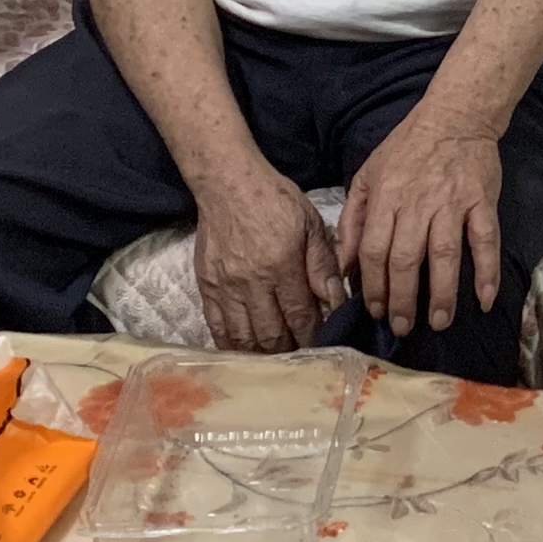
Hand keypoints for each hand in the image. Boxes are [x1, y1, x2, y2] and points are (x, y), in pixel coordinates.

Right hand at [193, 163, 343, 353]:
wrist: (227, 183)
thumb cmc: (274, 199)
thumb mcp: (309, 223)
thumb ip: (322, 264)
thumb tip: (336, 300)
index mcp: (282, 265)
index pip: (300, 316)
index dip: (312, 337)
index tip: (322, 348)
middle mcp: (252, 281)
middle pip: (272, 334)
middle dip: (289, 351)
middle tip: (301, 358)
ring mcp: (226, 286)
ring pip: (244, 337)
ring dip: (262, 354)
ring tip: (277, 358)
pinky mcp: (207, 286)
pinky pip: (217, 326)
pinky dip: (232, 345)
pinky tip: (245, 352)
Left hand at [345, 106, 505, 343]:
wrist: (454, 117)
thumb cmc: (407, 148)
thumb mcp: (367, 175)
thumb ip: (352, 220)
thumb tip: (344, 266)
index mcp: (385, 197)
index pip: (373, 251)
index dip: (373, 285)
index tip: (376, 310)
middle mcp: (417, 204)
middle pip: (406, 260)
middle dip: (403, 299)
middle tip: (403, 327)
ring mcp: (452, 204)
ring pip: (444, 256)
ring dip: (442, 294)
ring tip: (439, 322)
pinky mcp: (482, 203)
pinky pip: (485, 241)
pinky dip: (487, 272)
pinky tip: (485, 299)